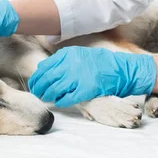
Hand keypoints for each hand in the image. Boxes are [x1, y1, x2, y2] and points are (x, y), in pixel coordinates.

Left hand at [28, 47, 157, 107]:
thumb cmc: (101, 63)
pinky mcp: (86, 89)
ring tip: (45, 99)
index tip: (35, 84)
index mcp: (68, 54)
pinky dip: (61, 101)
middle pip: (46, 79)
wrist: (123, 69)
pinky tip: (59, 102)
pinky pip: (67, 98)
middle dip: (39, 88)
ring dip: (47, 96)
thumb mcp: (80, 54)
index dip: (37, 77)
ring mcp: (78, 77)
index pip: (44, 67)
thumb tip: (43, 69)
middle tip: (37, 94)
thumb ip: (63, 60)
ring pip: (54, 89)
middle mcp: (71, 64)